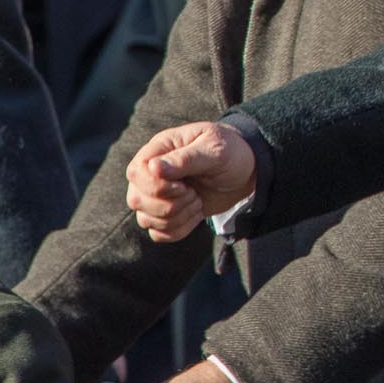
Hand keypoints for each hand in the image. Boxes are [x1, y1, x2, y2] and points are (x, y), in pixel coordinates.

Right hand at [126, 122, 256, 242]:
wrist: (248, 171)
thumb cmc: (231, 153)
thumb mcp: (215, 150)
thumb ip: (185, 159)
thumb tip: (153, 167)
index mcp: (159, 149)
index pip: (136, 173)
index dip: (157, 187)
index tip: (185, 185)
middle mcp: (151, 172)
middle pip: (136, 200)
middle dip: (171, 204)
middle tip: (194, 193)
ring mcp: (156, 194)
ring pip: (145, 220)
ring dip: (178, 217)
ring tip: (197, 200)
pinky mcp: (166, 213)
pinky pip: (158, 234)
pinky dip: (180, 230)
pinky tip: (196, 214)